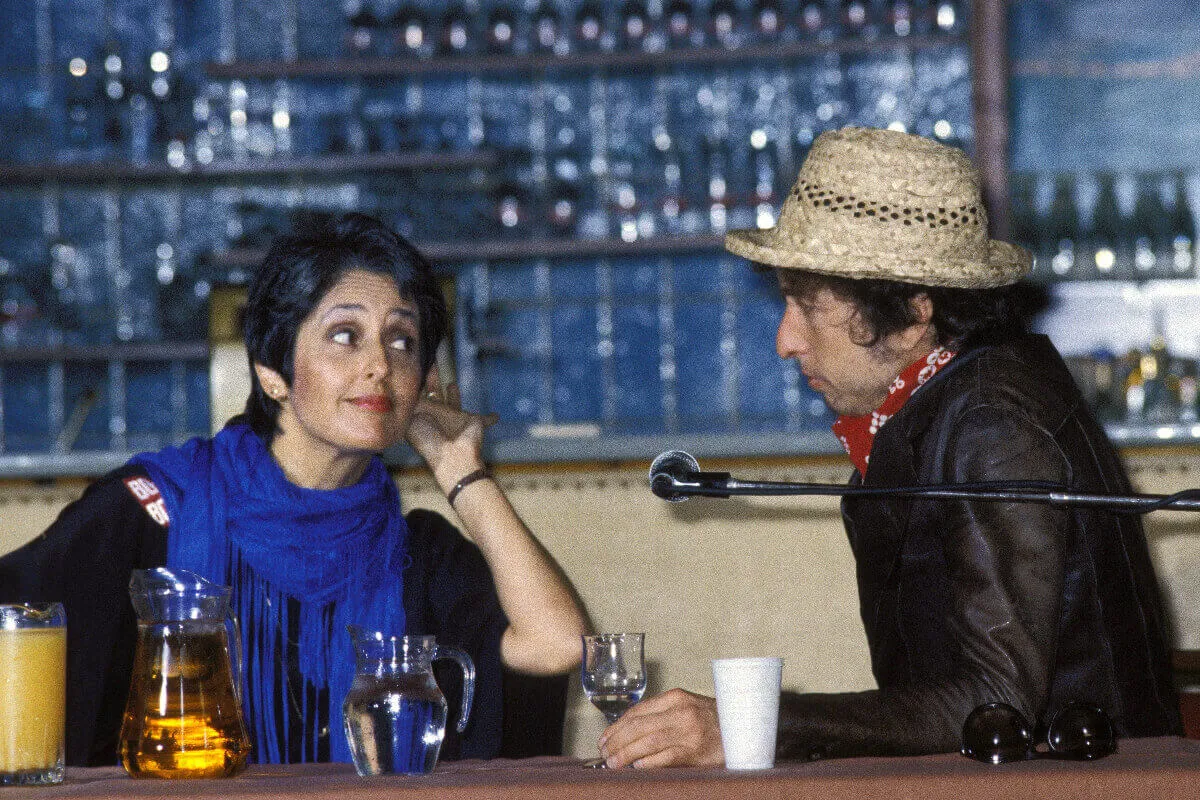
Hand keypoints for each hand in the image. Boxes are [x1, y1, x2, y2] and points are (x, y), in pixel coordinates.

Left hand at [405, 373, 497, 485]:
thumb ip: (414, 400)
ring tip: (451, 383)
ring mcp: (456, 420)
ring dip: (454, 395)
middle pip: (435, 395)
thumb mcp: (413, 417)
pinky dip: (490, 418)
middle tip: (432, 366)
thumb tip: (415, 388)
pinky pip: (485, 418)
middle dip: (433, 382)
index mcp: (423, 415)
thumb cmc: (429, 439)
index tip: (417, 365)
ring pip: (455, 403)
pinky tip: (496, 416)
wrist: (452, 458)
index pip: (419, 394)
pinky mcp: (474, 421)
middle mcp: (438, 416)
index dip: (418, 381)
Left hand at [597, 688, 722, 767]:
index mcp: (676, 698)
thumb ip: (663, 714)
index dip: (616, 726)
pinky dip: (647, 763)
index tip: (604, 738)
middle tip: (604, 753)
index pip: (637, 711)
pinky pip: (664, 758)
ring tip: (613, 763)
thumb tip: (630, 731)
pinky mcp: (695, 752)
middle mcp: (680, 712)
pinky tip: (637, 767)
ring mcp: (688, 732)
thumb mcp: (688, 706)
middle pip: (638, 726)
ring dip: (625, 754)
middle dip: (616, 741)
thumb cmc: (713, 720)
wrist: (745, 728)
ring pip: (646, 742)